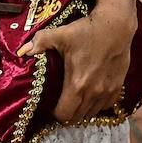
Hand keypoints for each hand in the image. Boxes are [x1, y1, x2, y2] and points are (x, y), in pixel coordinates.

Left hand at [20, 1, 136, 123]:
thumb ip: (40, 42)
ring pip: (92, 114)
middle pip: (77, 118)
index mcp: (77, 84)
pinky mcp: (118, 87)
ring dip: (83, 110)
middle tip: (62, 103)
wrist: (116, 25)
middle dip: (68, 113)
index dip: (55, 113)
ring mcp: (107, 91)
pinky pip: (106, 106)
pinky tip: (92, 93)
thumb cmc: (87, 30)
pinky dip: (98, 104)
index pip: (64, 115)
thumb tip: (23, 51)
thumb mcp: (60, 34)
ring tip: (76, 99)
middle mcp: (93, 92)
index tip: (52, 105)